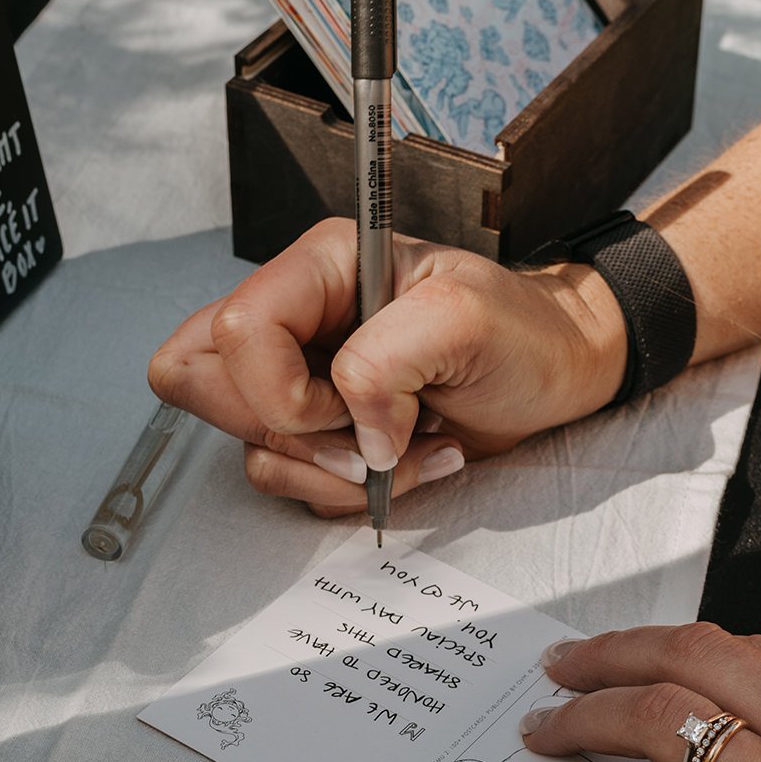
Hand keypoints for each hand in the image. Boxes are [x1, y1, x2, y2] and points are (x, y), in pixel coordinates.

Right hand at [147, 218, 627, 516]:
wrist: (557, 375)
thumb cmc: (522, 331)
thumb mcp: (464, 318)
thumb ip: (386, 362)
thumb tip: (353, 429)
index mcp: (319, 269)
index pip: (234, 330)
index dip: (279, 389)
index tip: (353, 406)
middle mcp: (297, 322)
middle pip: (202, 384)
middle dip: (288, 432)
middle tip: (365, 432)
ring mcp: (302, 381)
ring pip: (251, 447)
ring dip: (333, 472)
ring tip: (410, 447)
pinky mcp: (320, 434)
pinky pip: (290, 481)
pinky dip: (350, 492)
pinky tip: (410, 461)